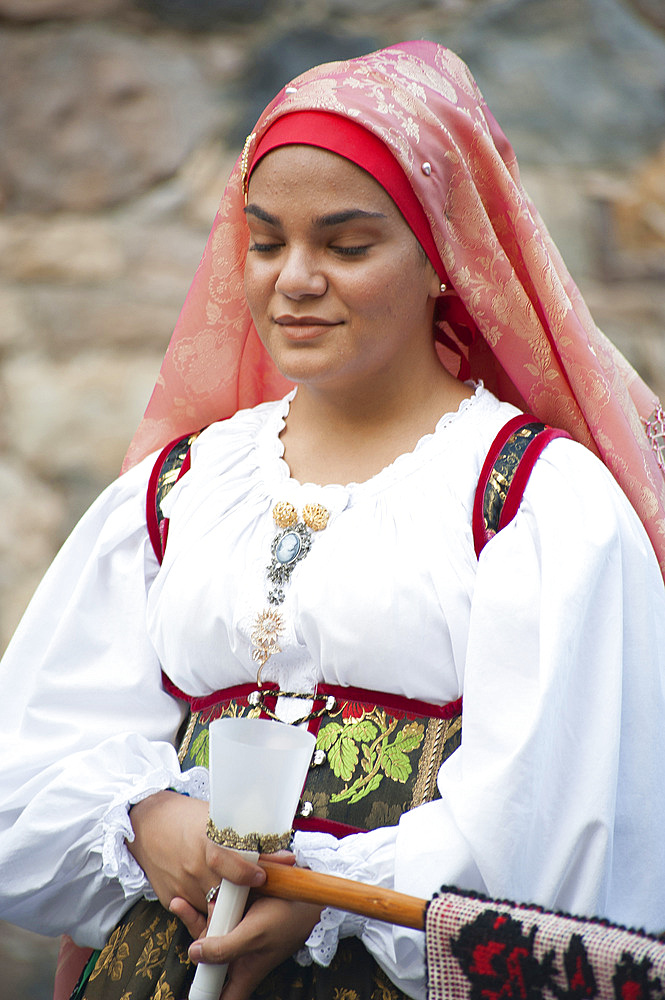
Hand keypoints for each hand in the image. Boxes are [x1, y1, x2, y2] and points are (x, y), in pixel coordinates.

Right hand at [126, 791, 264, 914]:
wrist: (145, 825)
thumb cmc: (184, 817)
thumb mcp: (214, 818)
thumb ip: (242, 838)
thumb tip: (280, 853)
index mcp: (204, 841)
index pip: (224, 860)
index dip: (244, 872)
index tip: (261, 876)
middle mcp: (192, 866)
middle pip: (225, 892)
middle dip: (243, 895)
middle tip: (257, 891)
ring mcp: (181, 885)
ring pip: (213, 906)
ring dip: (227, 903)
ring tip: (235, 891)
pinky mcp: (171, 898)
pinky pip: (197, 910)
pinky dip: (208, 905)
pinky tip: (212, 892)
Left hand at [182, 895, 321, 999]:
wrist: (306, 890)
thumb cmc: (286, 918)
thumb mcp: (254, 935)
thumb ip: (224, 949)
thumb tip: (193, 955)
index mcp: (242, 973)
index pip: (219, 997)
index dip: (204, 996)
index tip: (189, 992)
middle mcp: (238, 957)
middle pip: (205, 959)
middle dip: (194, 937)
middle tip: (183, 908)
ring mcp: (238, 935)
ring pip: (210, 933)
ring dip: (199, 916)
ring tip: (197, 900)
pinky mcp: (240, 916)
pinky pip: (219, 914)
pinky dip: (213, 904)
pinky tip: (211, 893)